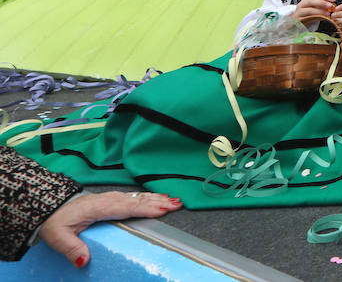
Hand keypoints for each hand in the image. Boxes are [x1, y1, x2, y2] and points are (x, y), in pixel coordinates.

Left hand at [40, 191, 180, 267]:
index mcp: (98, 208)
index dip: (144, 208)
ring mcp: (109, 198)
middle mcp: (107, 200)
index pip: (125, 208)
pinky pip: (133, 197)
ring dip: (156, 198)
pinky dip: (147, 197)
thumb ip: (72, 249)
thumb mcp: (58, 237)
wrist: (48, 207)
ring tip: (175, 200)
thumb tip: (84, 261)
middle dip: (158, 202)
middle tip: (177, 204)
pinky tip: (156, 198)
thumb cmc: (55, 221)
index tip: (162, 210)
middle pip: (136, 200)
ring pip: (137, 197)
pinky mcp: (110, 199)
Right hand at [291, 0, 335, 23]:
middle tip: (330, 5)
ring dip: (319, 11)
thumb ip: (323, 8)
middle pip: (311, 0)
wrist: (295, 23)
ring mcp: (299, 11)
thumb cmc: (306, 15)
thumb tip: (333, 8)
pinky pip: (306, 18)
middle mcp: (303, 4)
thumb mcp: (315, 10)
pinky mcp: (298, 19)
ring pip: (309, 10)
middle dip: (322, 2)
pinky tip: (320, 19)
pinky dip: (314, 18)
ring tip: (327, 13)